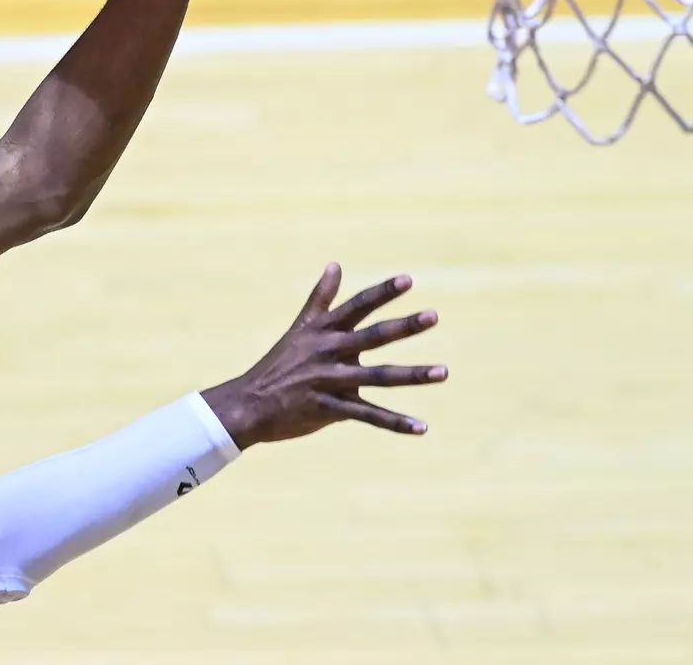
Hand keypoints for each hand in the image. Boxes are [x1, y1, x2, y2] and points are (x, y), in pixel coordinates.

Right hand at [202, 263, 445, 448]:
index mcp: (322, 330)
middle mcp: (327, 351)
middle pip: (371, 336)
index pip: (357, 306)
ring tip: (444, 372)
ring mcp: (328, 380)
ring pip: (377, 377)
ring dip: (412, 375)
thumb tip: (335, 265)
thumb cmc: (278, 364)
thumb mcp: (300, 328)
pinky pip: (368, 415)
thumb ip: (321, 298)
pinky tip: (422, 427)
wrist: (249, 404)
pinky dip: (396, 422)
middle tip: (433, 316)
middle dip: (403, 327)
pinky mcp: (329, 409)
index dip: (382, 293)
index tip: (409, 280)